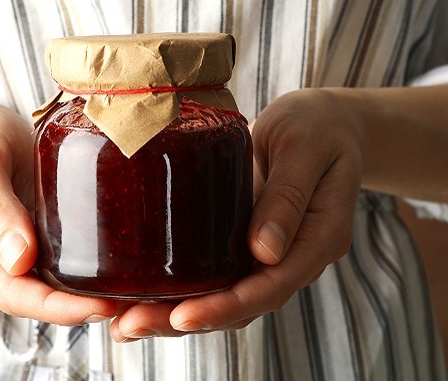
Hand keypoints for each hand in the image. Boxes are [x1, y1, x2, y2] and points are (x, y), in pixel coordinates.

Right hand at [0, 100, 117, 324]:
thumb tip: (19, 260)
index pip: (7, 292)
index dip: (53, 307)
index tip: (96, 307)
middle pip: (30, 297)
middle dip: (76, 307)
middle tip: (126, 304)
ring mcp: (4, 252)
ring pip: (45, 285)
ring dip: (82, 293)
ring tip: (127, 294)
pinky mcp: (28, 237)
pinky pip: (55, 261)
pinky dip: (81, 268)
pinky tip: (112, 268)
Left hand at [109, 88, 361, 340]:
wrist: (322, 122)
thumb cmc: (317, 126)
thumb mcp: (305, 149)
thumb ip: (288, 196)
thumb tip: (264, 250)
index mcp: (318, 239)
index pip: (271, 287)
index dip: (226, 307)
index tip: (184, 316)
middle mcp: (293, 257)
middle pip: (242, 305)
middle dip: (187, 319)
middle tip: (132, 325)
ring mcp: (268, 254)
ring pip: (224, 298)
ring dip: (175, 314)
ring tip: (125, 322)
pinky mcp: (244, 243)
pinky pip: (214, 275)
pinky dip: (180, 290)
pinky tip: (140, 296)